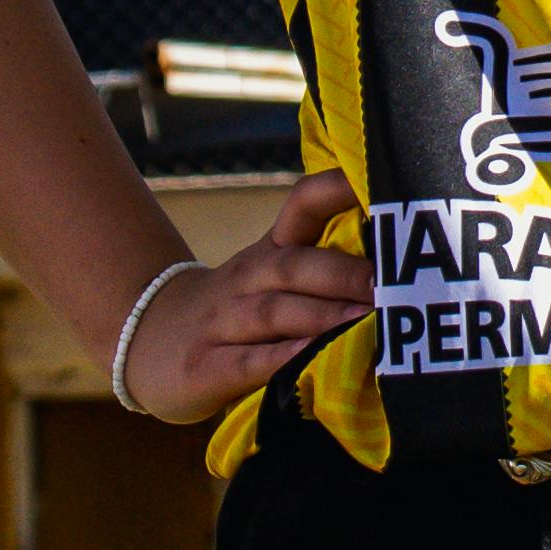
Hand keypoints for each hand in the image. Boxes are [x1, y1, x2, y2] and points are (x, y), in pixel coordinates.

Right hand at [121, 173, 370, 422]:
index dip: (336, 189)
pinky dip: (281, 360)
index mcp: (269, 251)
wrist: (146, 339)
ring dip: (322, 315)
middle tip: (390, 286)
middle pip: (294, 266)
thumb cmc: (235, 311)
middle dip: (344, 274)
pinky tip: (310, 359)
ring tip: (364, 320)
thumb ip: (324, 265)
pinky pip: (248, 361)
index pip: (302, 206)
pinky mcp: (206, 367)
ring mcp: (222, 322)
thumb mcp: (271, 277)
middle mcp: (246, 278)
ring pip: (274, 312)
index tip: (376, 182)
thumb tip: (404, 259)